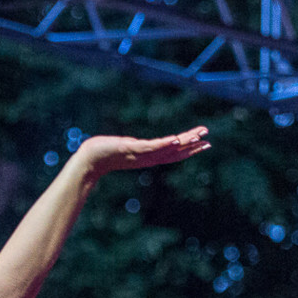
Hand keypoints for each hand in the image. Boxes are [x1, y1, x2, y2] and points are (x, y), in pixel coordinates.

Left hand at [76, 126, 209, 178]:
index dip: (189, 149)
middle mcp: (148, 158)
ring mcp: (141, 155)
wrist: (89, 159)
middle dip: (192, 147)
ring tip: (199, 137)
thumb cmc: (104, 153)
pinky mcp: (133, 150)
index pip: (173, 153)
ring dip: (184, 143)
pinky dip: (166, 145)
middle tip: (208, 141)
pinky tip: (177, 141)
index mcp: (148, 157)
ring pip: (167, 149)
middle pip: (175, 153)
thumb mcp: (124, 148)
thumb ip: (132, 148)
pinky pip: (153, 147)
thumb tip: (134, 144)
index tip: (204, 143)